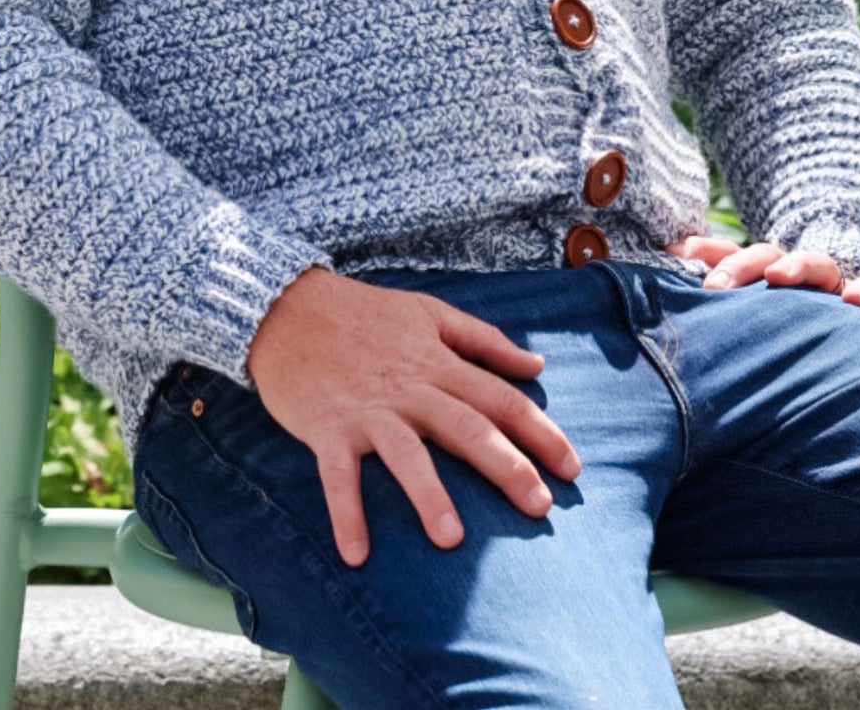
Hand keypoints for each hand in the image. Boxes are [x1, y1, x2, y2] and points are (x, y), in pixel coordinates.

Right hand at [246, 267, 581, 567]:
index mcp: (438, 362)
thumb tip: (537, 363)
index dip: (539, 431)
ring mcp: (368, 411)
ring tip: (452, 539)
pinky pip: (338, 476)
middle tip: (540, 506)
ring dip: (429, 495)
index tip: (572, 467)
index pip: (500, 399)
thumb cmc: (364, 313)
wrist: (287, 307)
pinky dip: (346, 513)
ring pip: (406, 455)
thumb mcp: (430, 313)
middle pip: (467, 428)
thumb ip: (485, 340)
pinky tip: (357, 553)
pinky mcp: (328, 428)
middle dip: (507, 467)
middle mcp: (410, 388)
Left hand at [665, 235, 859, 318]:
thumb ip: (721, 312)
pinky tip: (852, 301)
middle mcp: (800, 276)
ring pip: (818, 263)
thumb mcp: (759, 323)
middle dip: (740, 267)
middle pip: (768, 257)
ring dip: (797, 266)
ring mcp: (838, 285)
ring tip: (779, 277)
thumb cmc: (799, 334)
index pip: (731, 256)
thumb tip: (664, 295)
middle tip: (714, 287)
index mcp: (766, 277)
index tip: (672, 255)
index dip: (703, 253)